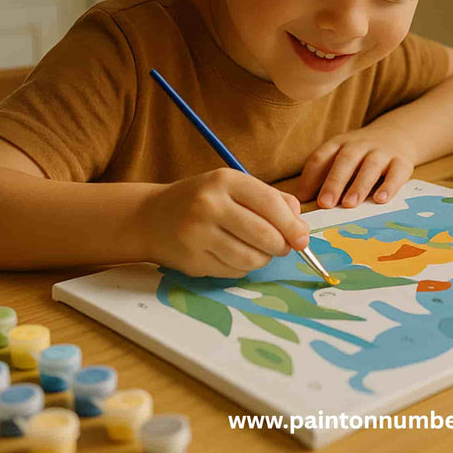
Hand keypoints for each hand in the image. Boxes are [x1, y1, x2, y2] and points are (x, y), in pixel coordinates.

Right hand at [139, 168, 307, 277]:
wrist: (150, 217)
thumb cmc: (202, 200)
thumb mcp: (233, 187)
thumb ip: (271, 200)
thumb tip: (300, 227)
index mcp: (224, 180)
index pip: (270, 204)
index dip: (292, 225)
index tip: (302, 238)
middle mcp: (209, 205)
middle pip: (264, 235)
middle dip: (282, 246)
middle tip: (284, 248)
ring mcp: (198, 234)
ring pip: (251, 259)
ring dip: (262, 259)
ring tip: (257, 250)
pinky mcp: (192, 260)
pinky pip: (233, 271)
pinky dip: (242, 267)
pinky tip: (232, 254)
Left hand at [295, 124, 416, 207]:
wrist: (397, 135)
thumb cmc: (360, 156)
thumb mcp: (340, 157)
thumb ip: (324, 176)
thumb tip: (303, 202)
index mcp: (339, 144)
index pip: (321, 156)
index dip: (311, 177)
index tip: (303, 198)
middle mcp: (359, 145)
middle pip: (345, 160)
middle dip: (334, 182)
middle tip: (325, 203)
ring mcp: (382, 152)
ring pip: (370, 166)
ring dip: (359, 185)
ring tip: (349, 204)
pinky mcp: (402, 162)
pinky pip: (396, 173)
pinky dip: (389, 186)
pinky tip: (381, 199)